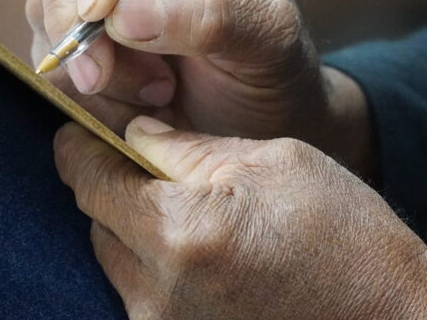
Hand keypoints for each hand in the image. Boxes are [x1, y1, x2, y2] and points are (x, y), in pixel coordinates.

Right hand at [27, 0, 371, 171]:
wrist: (258, 117)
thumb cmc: (273, 63)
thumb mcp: (267, 39)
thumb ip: (212, 17)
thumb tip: (126, 11)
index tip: (100, 11)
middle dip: (75, 15)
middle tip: (101, 76)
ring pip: (45, 0)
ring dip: (89, 59)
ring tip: (159, 92)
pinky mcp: (78, 24)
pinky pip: (46, 47)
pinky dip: (80, 84)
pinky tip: (135, 102)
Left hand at [54, 117, 426, 318]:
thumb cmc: (346, 235)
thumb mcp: (274, 161)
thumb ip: (189, 148)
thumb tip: (134, 134)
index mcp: (180, 234)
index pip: (89, 179)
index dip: (81, 146)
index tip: (82, 130)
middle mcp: (158, 295)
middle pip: (97, 223)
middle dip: (115, 188)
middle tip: (151, 164)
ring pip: (117, 261)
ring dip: (136, 231)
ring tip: (191, 211)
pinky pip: (143, 296)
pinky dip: (156, 268)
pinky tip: (206, 252)